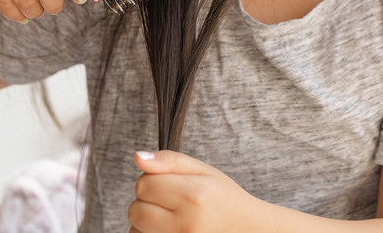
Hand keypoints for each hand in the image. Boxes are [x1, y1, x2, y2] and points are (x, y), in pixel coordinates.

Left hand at [129, 150, 272, 232]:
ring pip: (135, 230)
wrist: (246, 230)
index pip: (144, 184)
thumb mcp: (203, 171)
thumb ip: (170, 161)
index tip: (166, 182)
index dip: (151, 179)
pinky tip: (168, 229)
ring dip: (146, 222)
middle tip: (168, 199)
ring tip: (171, 216)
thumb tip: (137, 157)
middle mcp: (185, 224)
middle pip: (136, 210)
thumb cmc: (223, 198)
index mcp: (193, 195)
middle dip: (146, 201)